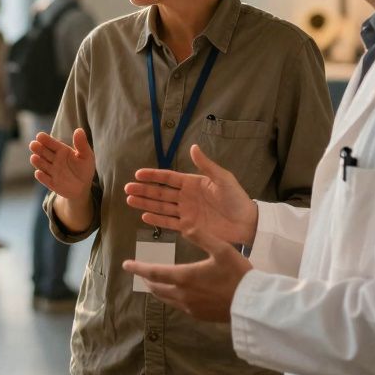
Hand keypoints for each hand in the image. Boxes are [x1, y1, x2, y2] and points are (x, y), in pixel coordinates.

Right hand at [29, 128, 94, 200]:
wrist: (82, 187)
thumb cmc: (84, 169)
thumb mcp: (86, 156)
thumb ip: (82, 144)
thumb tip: (79, 130)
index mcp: (61, 150)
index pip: (51, 143)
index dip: (45, 139)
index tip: (40, 136)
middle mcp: (54, 159)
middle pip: (43, 152)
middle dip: (38, 148)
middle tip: (33, 145)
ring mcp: (51, 171)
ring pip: (42, 165)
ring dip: (37, 162)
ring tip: (34, 158)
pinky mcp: (51, 183)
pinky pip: (45, 180)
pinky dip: (42, 177)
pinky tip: (39, 173)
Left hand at [122, 230, 252, 321]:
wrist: (253, 304)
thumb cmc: (238, 274)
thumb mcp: (221, 249)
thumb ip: (201, 236)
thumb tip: (184, 225)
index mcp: (184, 277)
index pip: (153, 273)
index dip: (138, 268)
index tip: (126, 264)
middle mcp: (183, 294)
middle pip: (156, 288)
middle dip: (146, 280)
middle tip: (140, 273)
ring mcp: (190, 307)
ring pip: (165, 299)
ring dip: (157, 289)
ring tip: (154, 283)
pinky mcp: (199, 315)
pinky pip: (177, 306)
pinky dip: (170, 297)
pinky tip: (177, 293)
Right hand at [124, 144, 258, 246]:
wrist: (247, 223)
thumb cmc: (236, 199)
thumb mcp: (223, 178)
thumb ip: (206, 165)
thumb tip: (193, 147)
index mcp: (192, 183)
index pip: (168, 178)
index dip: (153, 176)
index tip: (138, 174)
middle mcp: (185, 197)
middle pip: (160, 193)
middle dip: (143, 191)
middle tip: (127, 189)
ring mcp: (185, 212)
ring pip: (161, 207)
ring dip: (145, 204)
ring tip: (130, 201)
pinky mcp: (188, 227)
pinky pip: (169, 223)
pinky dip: (157, 220)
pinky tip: (145, 216)